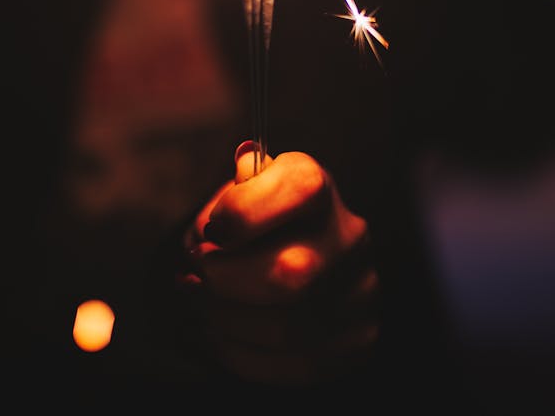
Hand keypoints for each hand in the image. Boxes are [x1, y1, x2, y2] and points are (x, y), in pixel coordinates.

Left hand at [182, 141, 379, 385]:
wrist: (298, 253)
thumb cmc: (256, 221)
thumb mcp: (239, 194)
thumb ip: (224, 205)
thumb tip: (208, 236)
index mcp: (320, 188)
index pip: (299, 188)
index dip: (243, 212)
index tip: (213, 229)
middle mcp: (349, 236)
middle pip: (290, 272)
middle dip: (225, 282)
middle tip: (194, 277)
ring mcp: (361, 291)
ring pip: (287, 328)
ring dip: (227, 322)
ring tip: (202, 306)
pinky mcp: (358, 338)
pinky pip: (294, 365)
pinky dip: (243, 354)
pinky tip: (222, 334)